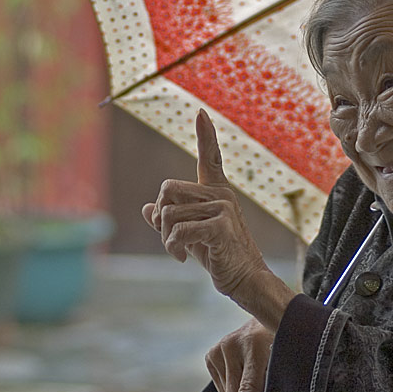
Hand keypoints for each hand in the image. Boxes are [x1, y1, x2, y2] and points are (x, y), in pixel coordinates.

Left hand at [142, 108, 296, 329]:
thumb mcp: (191, 235)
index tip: (201, 112)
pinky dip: (172, 248)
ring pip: (169, 214)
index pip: (210, 157)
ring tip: (179, 252)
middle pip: (167, 189)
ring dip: (165, 239)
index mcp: (217, 191)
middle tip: (169, 237)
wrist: (245, 279)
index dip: (206, 134)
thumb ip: (170, 220)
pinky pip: (178, 231)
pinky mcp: (220, 226)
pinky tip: (182, 259)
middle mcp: (221, 194)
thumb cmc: (218, 256)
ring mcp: (223, 208)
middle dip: (160, 216)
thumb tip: (147, 208)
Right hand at [206, 318, 273, 391]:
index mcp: (254, 344)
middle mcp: (232, 345)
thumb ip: (273, 380)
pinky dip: (232, 390)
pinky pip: (221, 388)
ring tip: (255, 381)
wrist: (265, 317)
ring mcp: (220, 349)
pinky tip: (243, 376)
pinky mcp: (211, 354)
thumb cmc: (278, 338)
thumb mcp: (283, 354)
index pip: (248, 389)